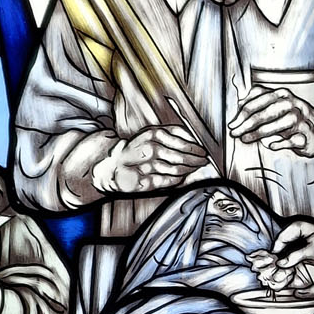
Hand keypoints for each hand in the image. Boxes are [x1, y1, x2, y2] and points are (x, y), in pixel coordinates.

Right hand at [87, 122, 209, 194]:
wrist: (111, 165)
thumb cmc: (136, 151)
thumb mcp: (150, 136)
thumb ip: (170, 136)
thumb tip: (194, 143)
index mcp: (152, 133)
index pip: (179, 137)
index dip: (194, 145)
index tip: (202, 150)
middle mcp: (149, 147)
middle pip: (180, 154)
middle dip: (195, 159)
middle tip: (203, 161)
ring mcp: (145, 164)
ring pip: (175, 168)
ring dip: (188, 170)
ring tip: (194, 169)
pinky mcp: (141, 180)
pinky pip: (165, 180)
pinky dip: (176, 180)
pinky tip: (181, 178)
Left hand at [229, 84, 313, 160]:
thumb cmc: (294, 118)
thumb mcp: (278, 105)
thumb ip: (259, 100)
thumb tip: (239, 96)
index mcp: (281, 94)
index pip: (257, 100)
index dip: (241, 113)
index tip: (232, 124)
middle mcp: (291, 104)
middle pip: (265, 112)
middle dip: (246, 124)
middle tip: (234, 133)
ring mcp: (300, 119)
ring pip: (278, 124)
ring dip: (259, 133)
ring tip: (246, 139)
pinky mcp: (307, 135)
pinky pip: (293, 140)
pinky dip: (281, 143)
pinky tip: (270, 146)